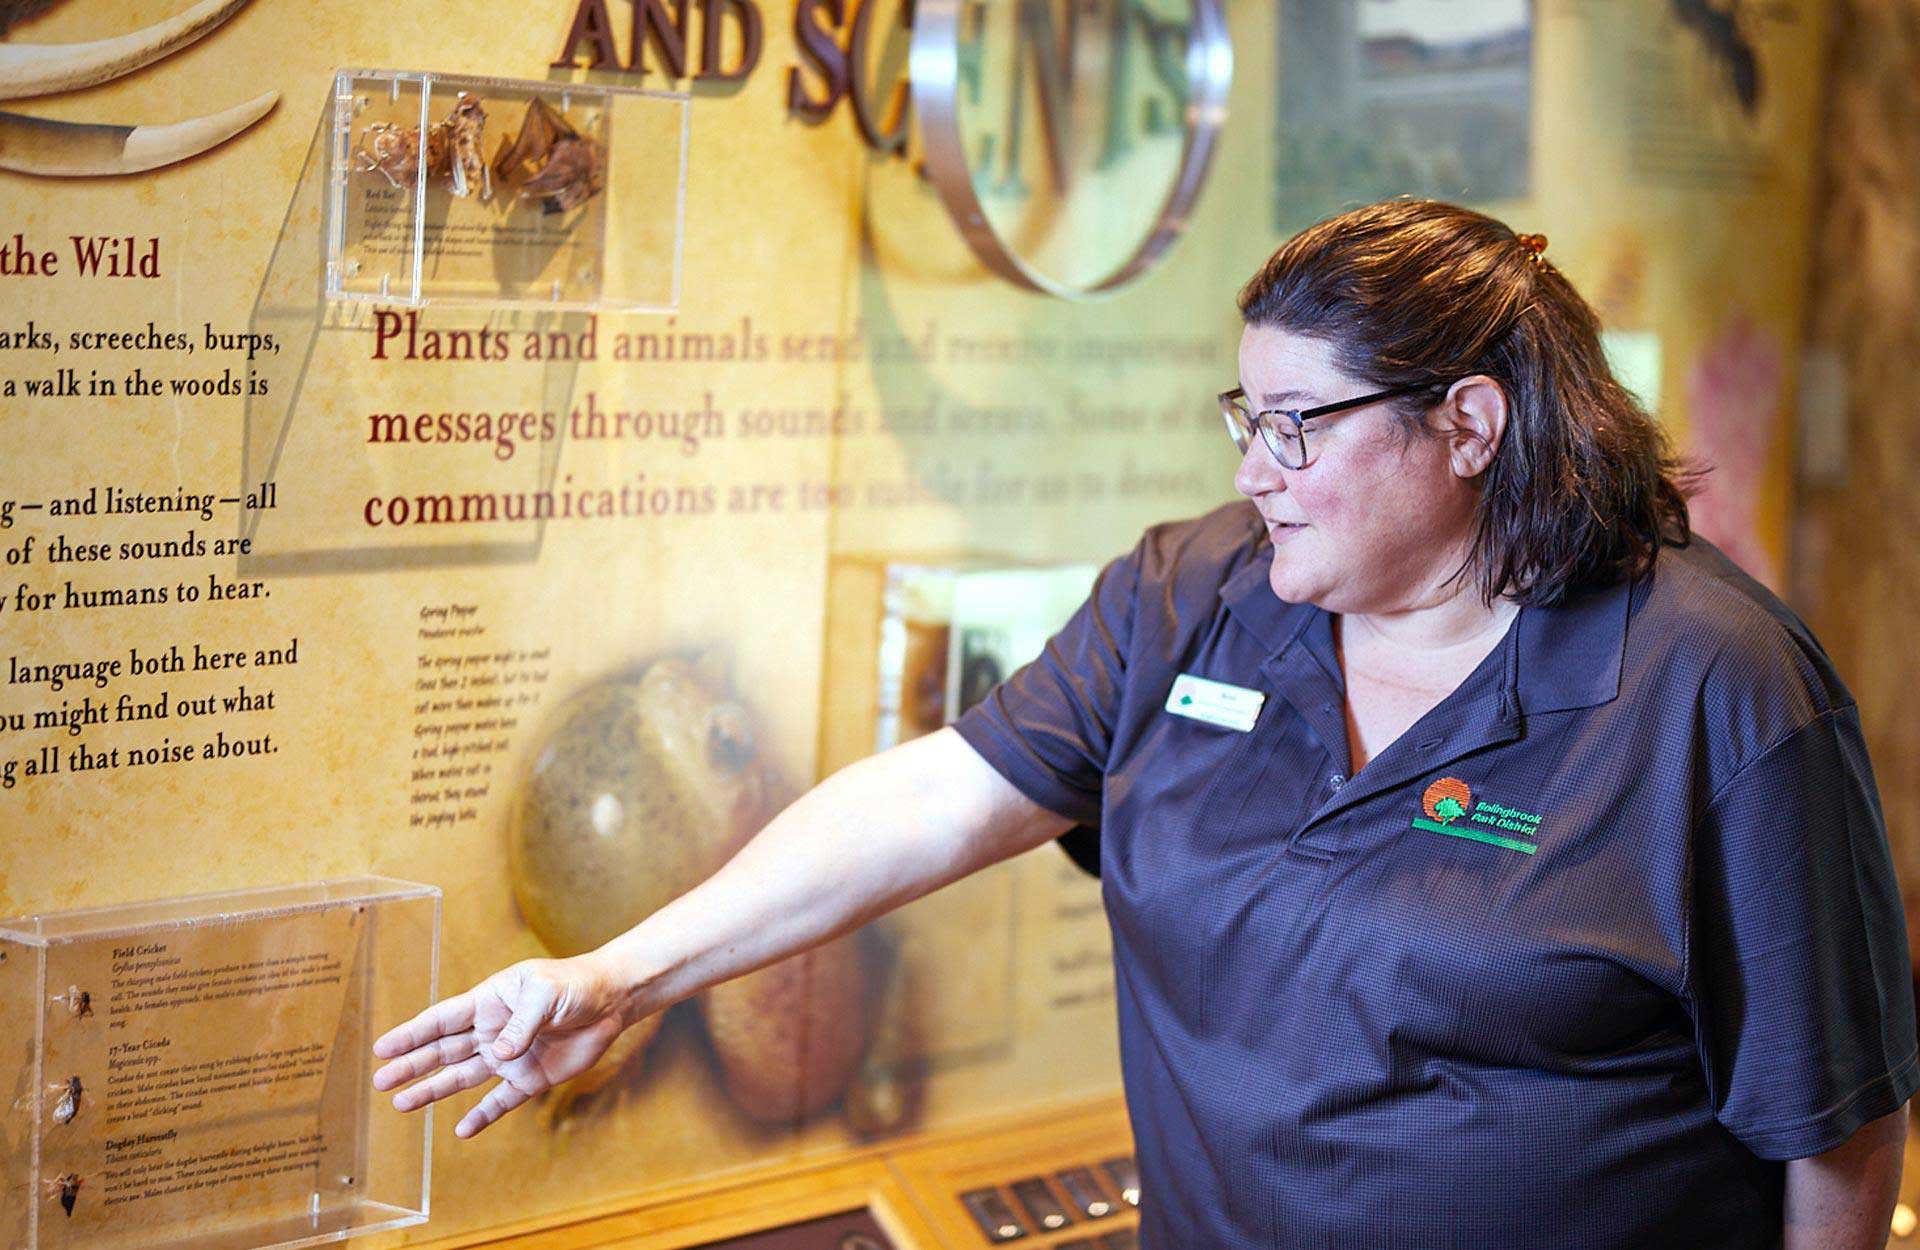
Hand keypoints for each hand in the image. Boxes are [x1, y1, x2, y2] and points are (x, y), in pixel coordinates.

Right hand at [371, 953, 632, 1137]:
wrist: (611, 1000)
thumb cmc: (574, 985)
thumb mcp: (544, 994)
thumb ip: (521, 1024)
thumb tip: (500, 1052)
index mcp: (488, 1003)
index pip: (442, 1021)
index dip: (412, 1034)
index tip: (382, 1048)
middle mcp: (492, 1032)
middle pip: (444, 1052)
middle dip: (412, 1065)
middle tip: (381, 1081)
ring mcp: (510, 1057)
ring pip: (462, 1077)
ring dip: (434, 1090)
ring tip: (402, 1104)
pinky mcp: (531, 1078)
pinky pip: (500, 1101)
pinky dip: (482, 1116)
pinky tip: (462, 1130)